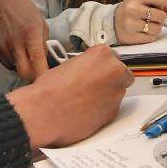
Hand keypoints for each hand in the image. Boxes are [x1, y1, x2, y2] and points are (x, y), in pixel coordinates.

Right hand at [0, 0, 48, 80]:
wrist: (3, 3)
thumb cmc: (25, 11)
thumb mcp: (42, 24)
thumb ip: (44, 44)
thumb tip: (44, 62)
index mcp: (30, 35)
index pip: (37, 62)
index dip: (43, 74)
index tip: (48, 78)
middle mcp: (15, 43)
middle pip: (24, 72)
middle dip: (32, 75)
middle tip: (36, 70)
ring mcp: (3, 47)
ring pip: (15, 68)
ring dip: (21, 65)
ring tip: (24, 52)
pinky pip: (6, 63)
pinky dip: (12, 60)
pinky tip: (15, 49)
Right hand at [6, 45, 133, 148]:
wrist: (45, 112)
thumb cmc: (51, 88)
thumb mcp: (68, 64)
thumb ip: (86, 65)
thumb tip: (88, 71)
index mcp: (103, 54)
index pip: (111, 57)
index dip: (101, 66)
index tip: (95, 71)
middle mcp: (115, 71)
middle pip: (121, 74)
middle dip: (110, 79)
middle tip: (92, 85)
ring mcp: (117, 93)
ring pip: (117, 92)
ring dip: (106, 94)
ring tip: (85, 100)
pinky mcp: (114, 113)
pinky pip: (112, 108)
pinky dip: (103, 109)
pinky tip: (86, 110)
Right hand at [114, 0, 166, 44]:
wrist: (113, 20)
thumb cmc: (132, 9)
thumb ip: (158, 0)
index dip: (166, 4)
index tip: (162, 7)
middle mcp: (132, 9)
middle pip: (161, 16)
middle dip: (161, 18)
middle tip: (154, 18)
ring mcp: (130, 24)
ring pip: (157, 29)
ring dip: (156, 28)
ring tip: (149, 25)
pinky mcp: (130, 37)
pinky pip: (150, 38)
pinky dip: (150, 36)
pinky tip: (143, 32)